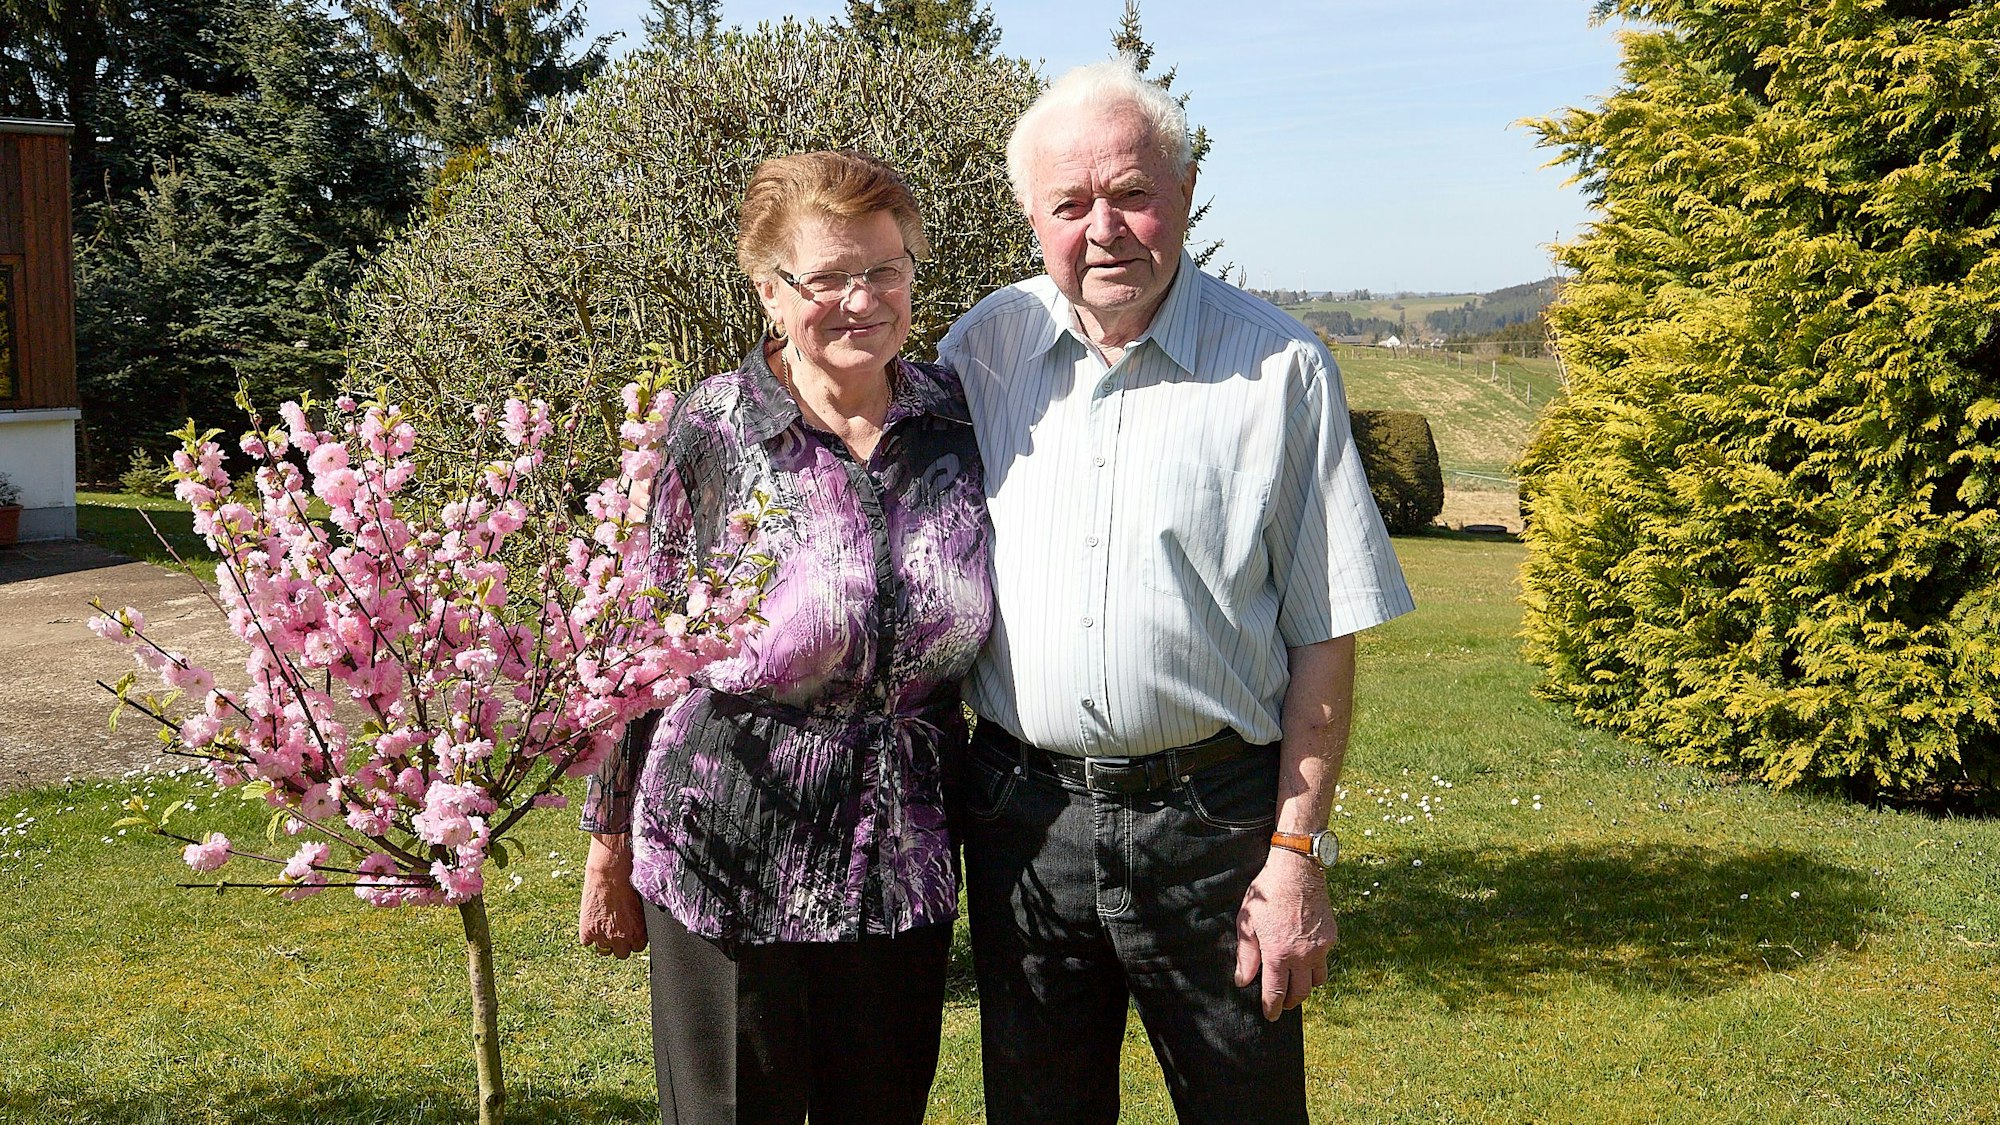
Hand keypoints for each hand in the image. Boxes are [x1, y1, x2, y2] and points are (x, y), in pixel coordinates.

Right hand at [578, 834, 647, 958]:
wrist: (609, 874)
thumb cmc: (629, 883)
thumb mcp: (641, 905)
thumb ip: (640, 921)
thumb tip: (643, 926)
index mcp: (638, 933)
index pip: (638, 948)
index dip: (633, 939)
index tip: (630, 931)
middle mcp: (621, 939)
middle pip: (622, 953)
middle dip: (620, 943)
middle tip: (617, 929)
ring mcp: (602, 937)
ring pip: (604, 951)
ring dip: (604, 941)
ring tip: (604, 926)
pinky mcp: (587, 932)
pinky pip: (587, 942)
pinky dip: (588, 934)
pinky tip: (592, 922)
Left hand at [1233, 848, 1335, 1019]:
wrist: (1297, 869)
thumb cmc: (1267, 894)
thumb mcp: (1247, 923)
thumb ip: (1246, 956)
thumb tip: (1243, 982)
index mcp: (1279, 954)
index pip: (1276, 993)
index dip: (1272, 1008)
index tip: (1270, 1016)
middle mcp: (1303, 956)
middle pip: (1301, 993)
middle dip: (1290, 1002)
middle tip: (1282, 1002)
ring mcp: (1320, 947)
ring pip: (1318, 981)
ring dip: (1306, 986)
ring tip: (1295, 982)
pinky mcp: (1331, 937)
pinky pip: (1325, 960)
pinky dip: (1316, 965)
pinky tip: (1305, 956)